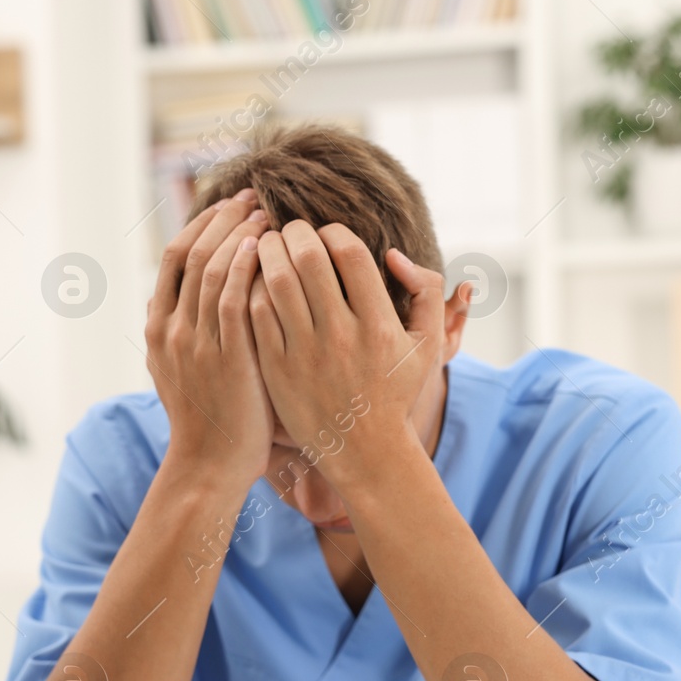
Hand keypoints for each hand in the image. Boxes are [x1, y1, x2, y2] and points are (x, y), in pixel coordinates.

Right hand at [145, 190, 272, 490]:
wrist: (210, 465)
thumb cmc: (210, 421)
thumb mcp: (182, 372)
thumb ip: (186, 333)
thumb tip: (187, 299)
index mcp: (158, 328)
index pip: (174, 257)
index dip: (202, 224)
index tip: (230, 205)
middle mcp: (171, 329)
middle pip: (191, 252)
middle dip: (223, 218)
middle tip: (252, 195)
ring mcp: (194, 342)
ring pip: (209, 268)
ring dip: (237, 233)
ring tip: (265, 212)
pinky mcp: (223, 357)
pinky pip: (230, 298)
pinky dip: (243, 267)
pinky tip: (263, 246)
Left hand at [249, 220, 467, 491]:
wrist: (365, 452)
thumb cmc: (396, 393)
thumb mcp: (429, 345)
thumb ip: (425, 291)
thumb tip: (393, 254)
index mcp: (379, 324)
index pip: (349, 252)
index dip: (332, 231)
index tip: (325, 233)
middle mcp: (342, 336)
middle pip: (307, 258)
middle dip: (293, 231)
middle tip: (287, 229)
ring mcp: (306, 354)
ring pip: (276, 281)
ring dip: (266, 252)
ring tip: (266, 245)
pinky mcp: (277, 370)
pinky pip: (256, 315)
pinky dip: (251, 287)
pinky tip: (253, 280)